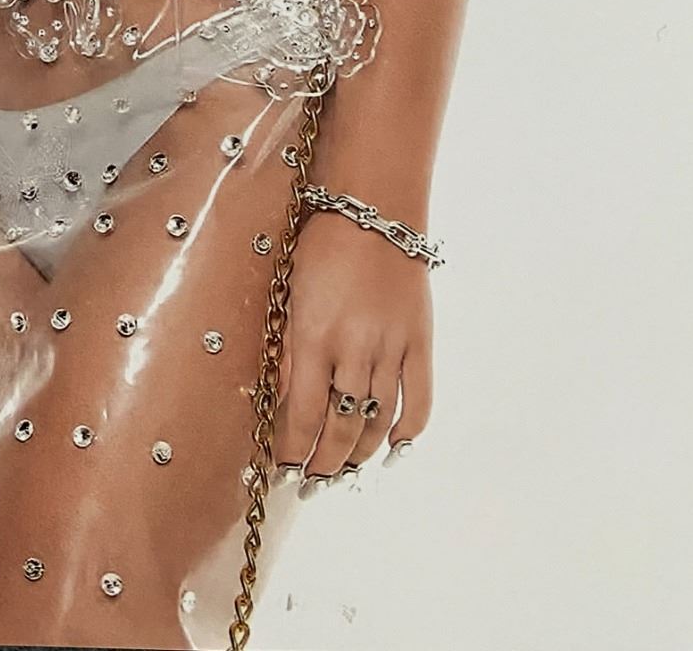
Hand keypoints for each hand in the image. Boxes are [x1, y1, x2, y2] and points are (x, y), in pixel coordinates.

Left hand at [270, 210, 431, 479]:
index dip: (292, 447)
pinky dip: (409, 430)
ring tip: (343, 471)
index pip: (302, 413)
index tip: (282, 465)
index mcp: (315, 336)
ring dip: (359, 453)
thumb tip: (272, 396)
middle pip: (340, 426)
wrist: (376, 211)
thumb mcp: (288, 290)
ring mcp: (392, 347)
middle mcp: (355, 348)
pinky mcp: (420, 342)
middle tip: (311, 481)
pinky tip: (394, 447)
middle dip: (323, 461)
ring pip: (377, 421)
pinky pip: (419, 398)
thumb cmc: (322, 243)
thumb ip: (283, 346)